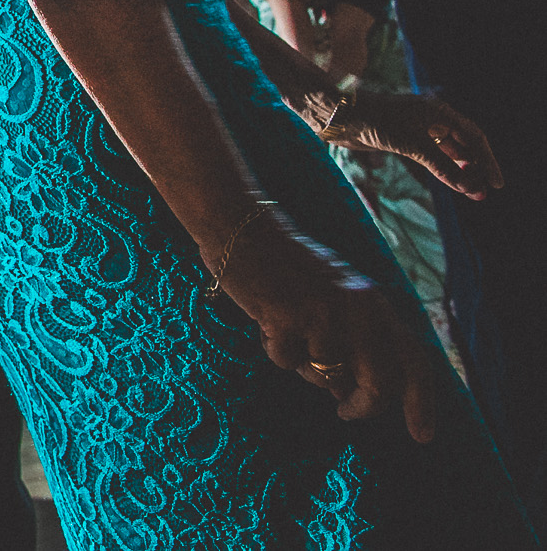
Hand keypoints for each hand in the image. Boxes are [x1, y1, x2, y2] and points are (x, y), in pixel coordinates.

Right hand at [212, 206, 441, 441]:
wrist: (241, 227)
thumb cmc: (285, 265)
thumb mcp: (333, 296)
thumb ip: (351, 339)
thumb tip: (347, 393)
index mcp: (375, 302)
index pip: (414, 361)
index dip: (422, 403)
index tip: (422, 436)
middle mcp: (358, 309)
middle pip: (378, 384)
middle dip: (363, 407)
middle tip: (346, 413)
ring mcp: (323, 313)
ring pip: (325, 376)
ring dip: (305, 367)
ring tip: (288, 333)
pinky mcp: (287, 316)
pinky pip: (286, 360)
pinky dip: (274, 349)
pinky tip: (266, 320)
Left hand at [317, 89, 503, 200]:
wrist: (339, 115)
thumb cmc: (375, 120)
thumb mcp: (413, 144)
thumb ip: (441, 165)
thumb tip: (469, 187)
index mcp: (438, 111)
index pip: (473, 136)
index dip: (488, 160)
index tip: (496, 183)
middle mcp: (431, 117)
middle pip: (463, 144)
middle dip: (475, 169)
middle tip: (482, 193)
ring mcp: (418, 128)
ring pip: (447, 152)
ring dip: (459, 171)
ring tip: (471, 193)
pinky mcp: (404, 138)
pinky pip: (432, 155)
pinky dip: (442, 169)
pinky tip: (451, 183)